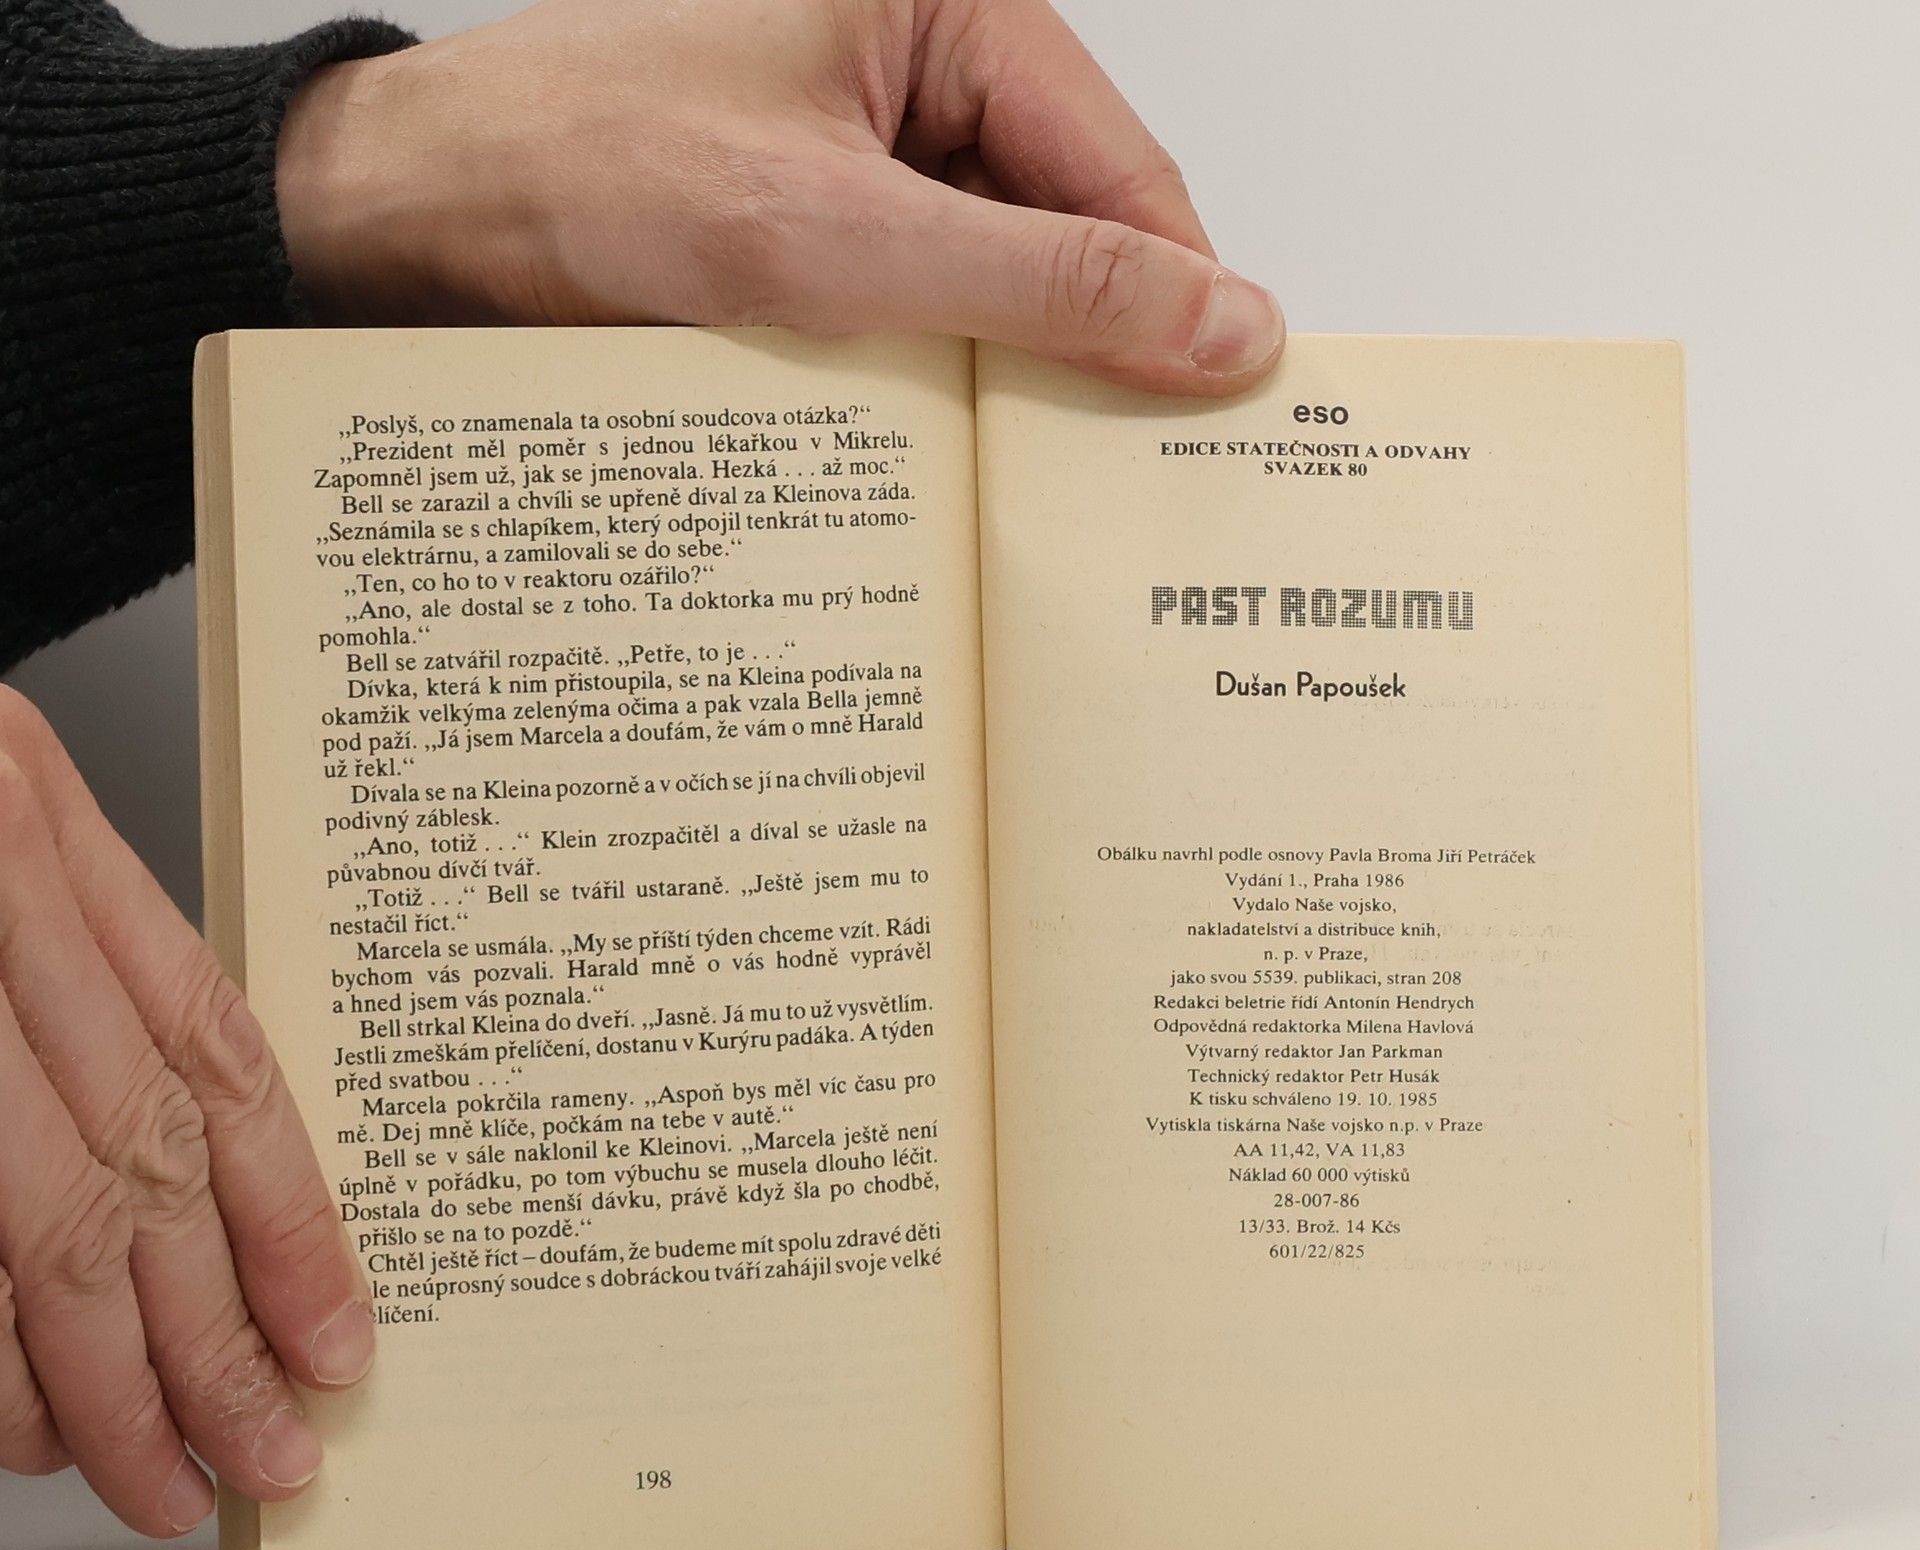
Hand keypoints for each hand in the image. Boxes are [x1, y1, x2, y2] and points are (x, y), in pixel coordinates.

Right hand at [0, 690, 373, 1535]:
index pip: (220, 1068)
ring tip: (158, 1472)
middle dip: (212, 1343)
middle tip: (266, 1453)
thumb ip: (105, 969)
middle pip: (141, 1181)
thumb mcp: (10, 829)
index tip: (336, 1339)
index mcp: (52, 850)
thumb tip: (205, 1160)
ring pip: (44, 1240)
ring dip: (104, 1384)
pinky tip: (30, 1423)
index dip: (292, 1219)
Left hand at [277, 0, 1283, 393]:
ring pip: (992, 279)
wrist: (410, 219)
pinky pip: (918, 303)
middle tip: (1102, 477)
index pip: (1121, 167)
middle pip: (1065, 226)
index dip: (1171, 298)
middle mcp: (913, 64)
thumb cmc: (583, 174)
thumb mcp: (840, 239)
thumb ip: (1044, 283)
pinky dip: (927, 377)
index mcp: (944, 6)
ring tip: (993, 469)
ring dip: (993, 375)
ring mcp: (862, 146)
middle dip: (1077, 347)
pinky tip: (917, 441)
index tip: (1209, 418)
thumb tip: (1218, 321)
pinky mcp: (816, 218)